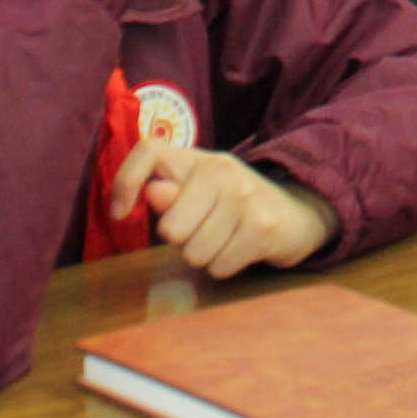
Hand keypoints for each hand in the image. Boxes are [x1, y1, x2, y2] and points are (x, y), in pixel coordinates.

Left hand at [107, 144, 338, 278]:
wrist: (297, 213)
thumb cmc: (233, 206)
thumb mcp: (199, 193)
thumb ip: (170, 193)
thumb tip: (152, 192)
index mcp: (198, 159)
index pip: (149, 150)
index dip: (125, 181)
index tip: (119, 212)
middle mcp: (222, 171)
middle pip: (170, 228)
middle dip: (180, 241)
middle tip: (200, 231)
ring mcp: (245, 197)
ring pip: (194, 253)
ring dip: (203, 257)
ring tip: (221, 241)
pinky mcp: (263, 227)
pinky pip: (219, 266)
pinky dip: (223, 267)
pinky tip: (238, 250)